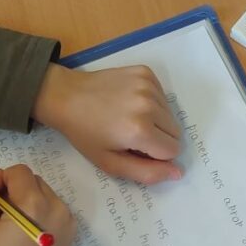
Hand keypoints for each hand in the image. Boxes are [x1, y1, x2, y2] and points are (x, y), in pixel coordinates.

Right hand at [0, 165, 75, 245]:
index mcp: (35, 203)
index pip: (18, 171)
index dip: (0, 182)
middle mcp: (58, 207)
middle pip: (33, 180)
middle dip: (16, 191)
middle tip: (0, 220)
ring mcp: (68, 221)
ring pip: (45, 194)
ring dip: (29, 201)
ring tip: (14, 232)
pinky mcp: (72, 234)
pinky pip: (54, 210)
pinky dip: (41, 214)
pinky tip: (29, 239)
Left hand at [33, 64, 183, 184]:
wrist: (67, 96)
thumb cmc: (86, 134)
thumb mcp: (110, 163)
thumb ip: (147, 173)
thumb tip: (179, 172)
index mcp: (140, 131)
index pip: (173, 150)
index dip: (156, 155)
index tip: (135, 148)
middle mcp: (148, 105)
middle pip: (175, 132)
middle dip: (158, 137)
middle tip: (130, 134)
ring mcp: (148, 85)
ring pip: (171, 114)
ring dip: (155, 119)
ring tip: (128, 117)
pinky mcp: (146, 72)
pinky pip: (163, 95)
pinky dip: (152, 102)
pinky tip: (130, 102)